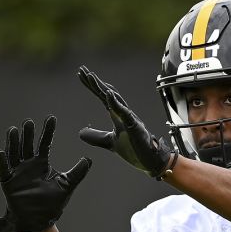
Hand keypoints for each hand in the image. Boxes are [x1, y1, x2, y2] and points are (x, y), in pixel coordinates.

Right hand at [0, 116, 91, 231]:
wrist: (41, 222)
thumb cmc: (53, 205)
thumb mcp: (67, 186)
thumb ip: (77, 172)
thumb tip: (88, 159)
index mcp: (41, 164)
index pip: (44, 143)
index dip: (48, 131)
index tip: (51, 118)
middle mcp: (28, 165)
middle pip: (27, 145)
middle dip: (28, 134)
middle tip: (29, 122)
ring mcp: (17, 173)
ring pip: (14, 154)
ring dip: (13, 143)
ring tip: (13, 130)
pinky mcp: (8, 184)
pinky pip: (3, 171)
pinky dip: (1, 163)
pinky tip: (0, 153)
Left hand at [77, 65, 175, 179]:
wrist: (150, 161)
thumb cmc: (133, 149)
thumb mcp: (109, 142)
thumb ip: (96, 136)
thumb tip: (80, 133)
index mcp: (117, 114)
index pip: (102, 97)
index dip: (92, 86)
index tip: (81, 74)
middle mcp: (123, 112)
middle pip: (107, 93)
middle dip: (94, 82)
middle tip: (82, 70)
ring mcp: (130, 118)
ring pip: (115, 99)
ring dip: (102, 88)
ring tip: (91, 77)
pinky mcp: (134, 126)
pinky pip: (124, 112)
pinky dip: (116, 103)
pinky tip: (108, 94)